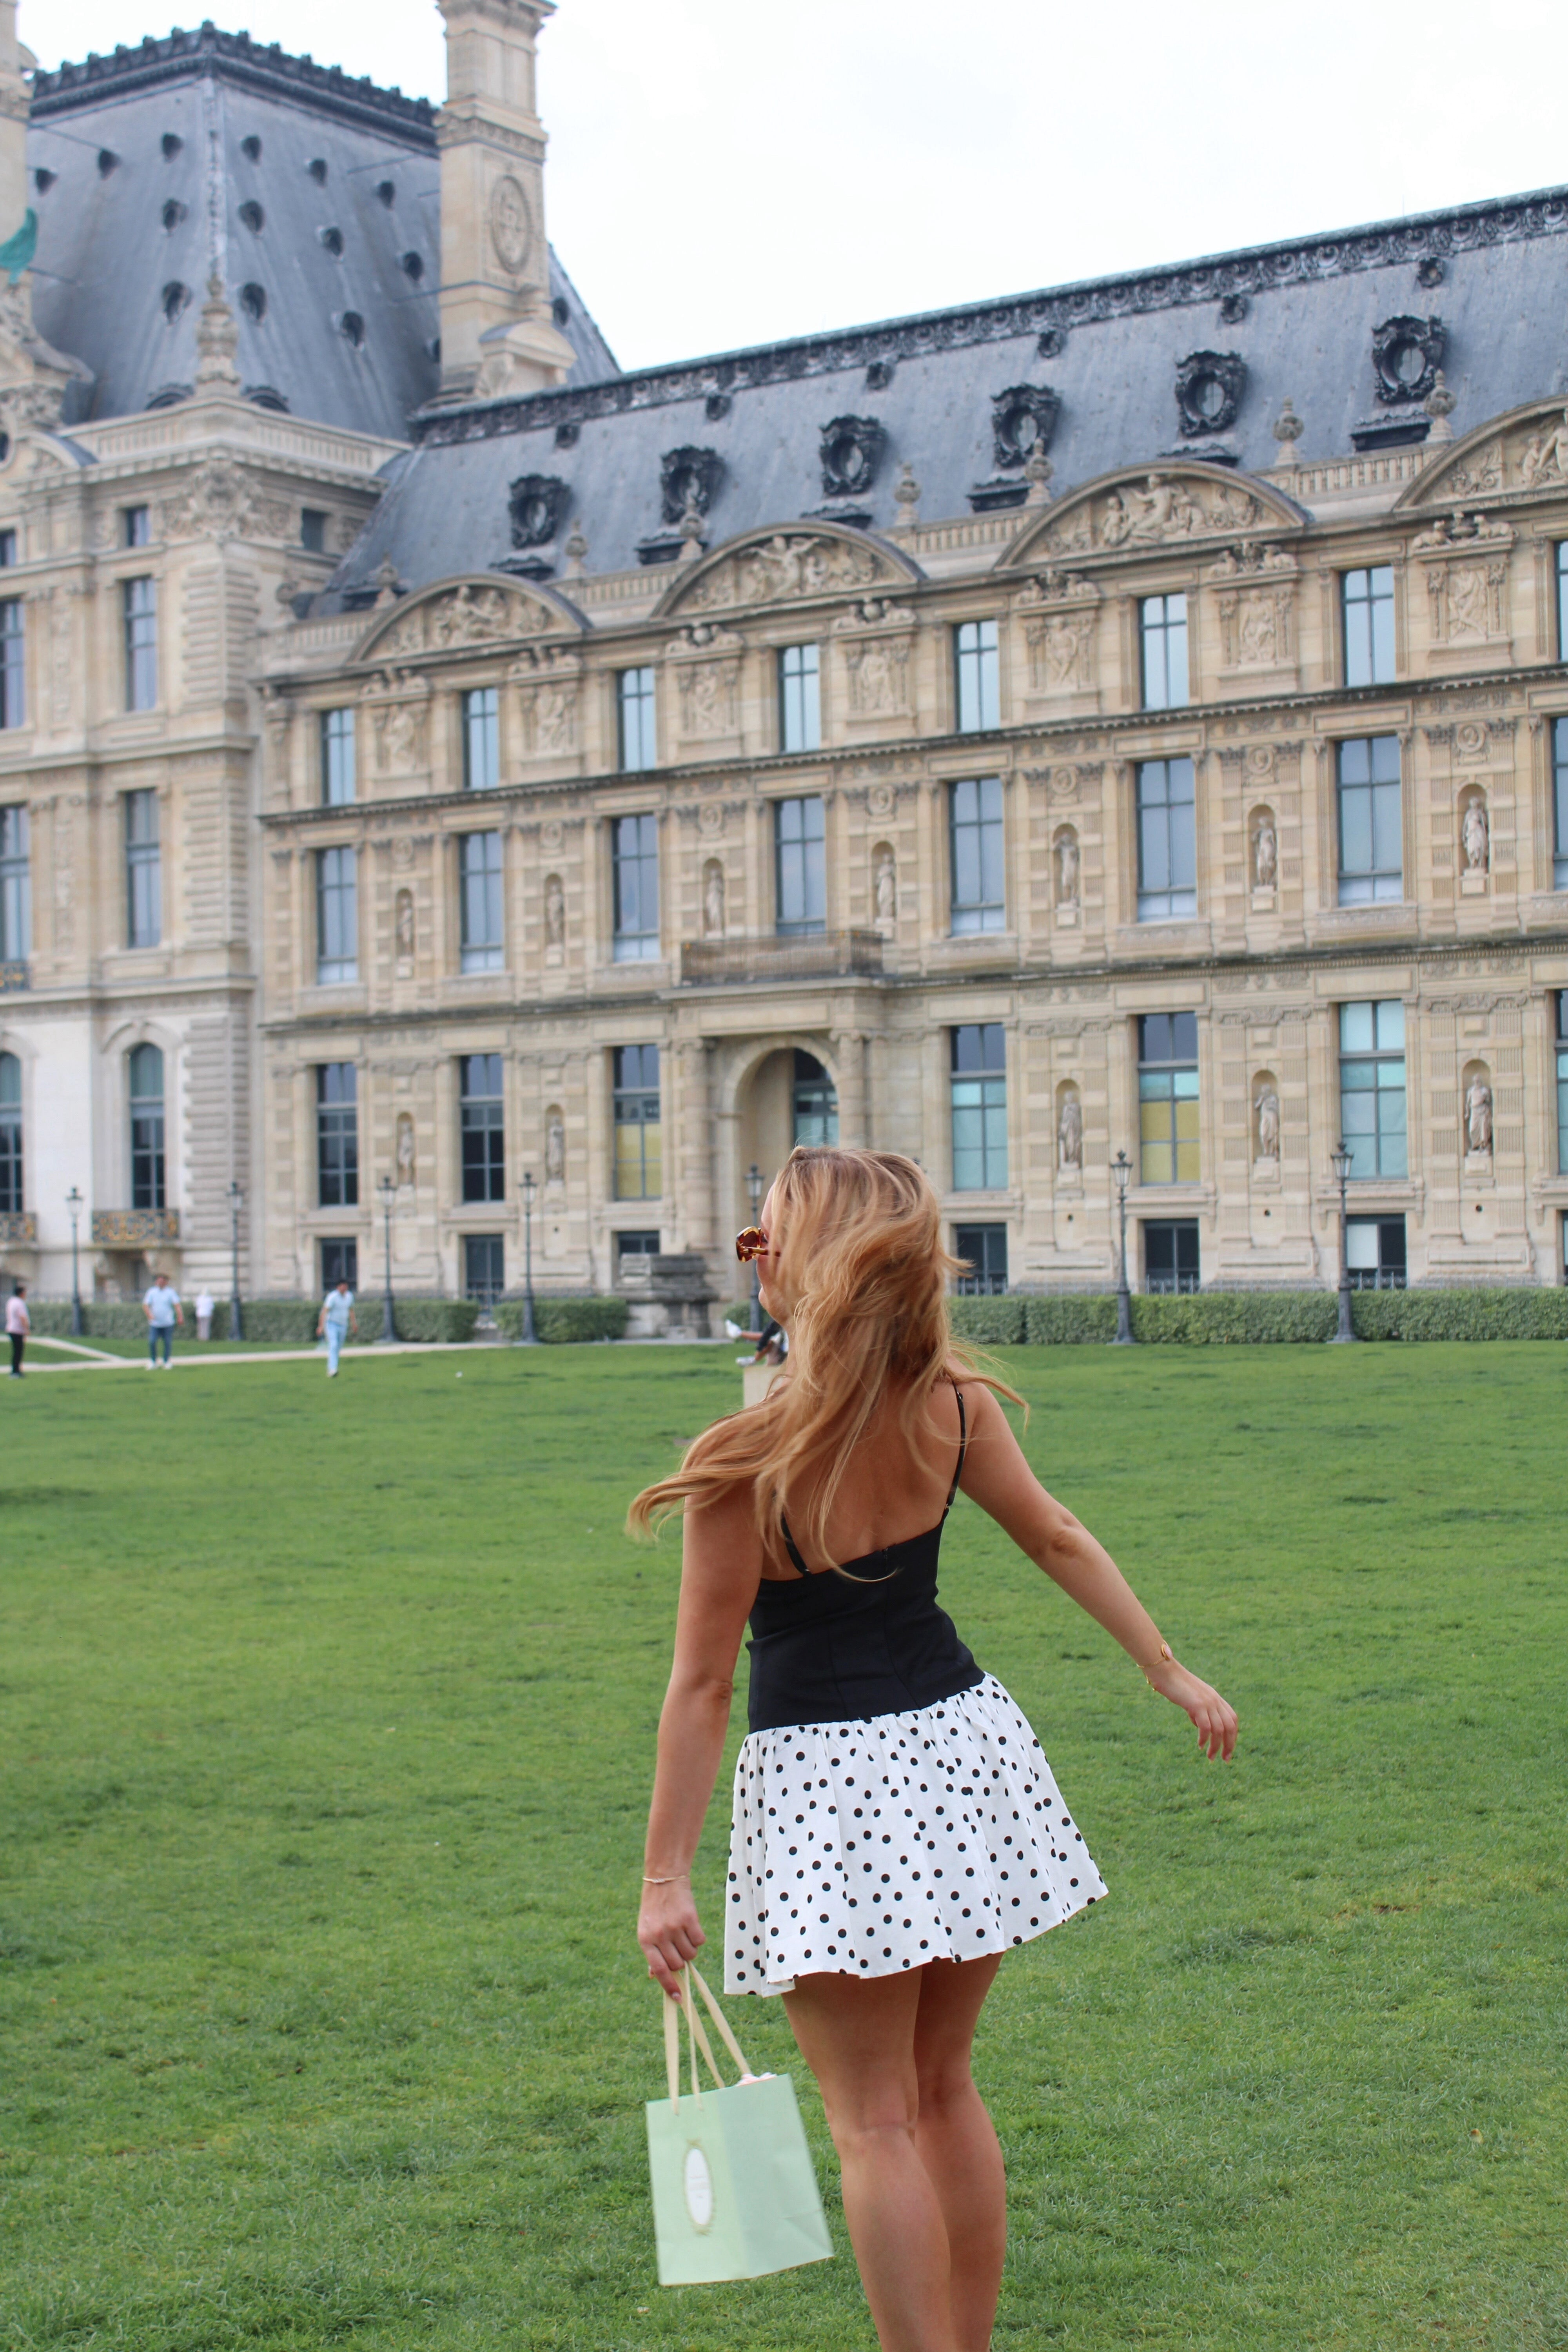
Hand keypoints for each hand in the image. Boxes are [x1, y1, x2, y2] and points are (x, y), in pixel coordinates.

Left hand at [638, 1879, 704, 1995]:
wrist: (664, 1879)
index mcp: (645, 1940)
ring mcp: (674, 1927)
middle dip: (681, 1961)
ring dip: (690, 1949)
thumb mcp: (646, 1931)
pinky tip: (690, 1926)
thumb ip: (652, 1954)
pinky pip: (700, 1941)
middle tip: (678, 1946)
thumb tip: (655, 1977)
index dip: (669, 1986)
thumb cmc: (654, 1909)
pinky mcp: (690, 1919)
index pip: (659, 1970)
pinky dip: (698, 1938)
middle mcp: (659, 1936)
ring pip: (691, 1955)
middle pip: (678, 1965)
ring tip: (683, 1933)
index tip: (678, 1999)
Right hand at [1144, 1657, 1237, 1760]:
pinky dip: (1204, 1739)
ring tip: (1210, 1757)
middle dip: (1229, 1745)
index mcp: (1215, 1698)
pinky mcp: (1197, 1704)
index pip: (1232, 1719)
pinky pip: (1206, 1727)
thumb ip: (1199, 1710)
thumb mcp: (1192, 1698)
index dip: (1232, 1736)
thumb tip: (1201, 1726)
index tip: (1227, 1750)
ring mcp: (1208, 1701)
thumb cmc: (1174, 1684)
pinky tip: (1200, 1746)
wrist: (1165, 1671)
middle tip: (1224, 1759)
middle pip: (1230, 1726)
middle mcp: (1215, 1699)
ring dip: (1216, 1746)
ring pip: (1219, 1730)